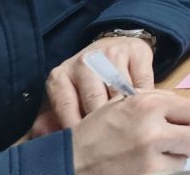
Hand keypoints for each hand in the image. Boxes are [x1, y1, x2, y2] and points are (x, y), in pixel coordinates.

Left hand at [38, 35, 153, 129]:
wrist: (111, 48)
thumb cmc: (84, 82)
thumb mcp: (64, 99)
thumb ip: (49, 120)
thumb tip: (44, 136)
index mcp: (61, 75)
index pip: (66, 106)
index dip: (77, 127)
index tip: (85, 142)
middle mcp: (84, 60)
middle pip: (95, 100)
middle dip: (103, 121)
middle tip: (108, 136)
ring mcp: (111, 53)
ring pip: (120, 91)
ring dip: (126, 110)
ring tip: (127, 123)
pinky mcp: (136, 50)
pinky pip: (142, 81)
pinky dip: (144, 97)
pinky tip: (140, 105)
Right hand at [50, 92, 189, 174]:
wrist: (66, 164)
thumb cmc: (92, 133)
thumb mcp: (119, 105)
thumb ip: (152, 100)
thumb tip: (178, 105)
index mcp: (149, 105)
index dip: (183, 118)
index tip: (174, 124)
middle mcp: (153, 130)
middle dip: (184, 140)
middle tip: (168, 143)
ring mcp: (150, 159)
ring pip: (183, 159)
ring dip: (171, 159)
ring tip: (148, 157)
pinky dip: (159, 172)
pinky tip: (141, 168)